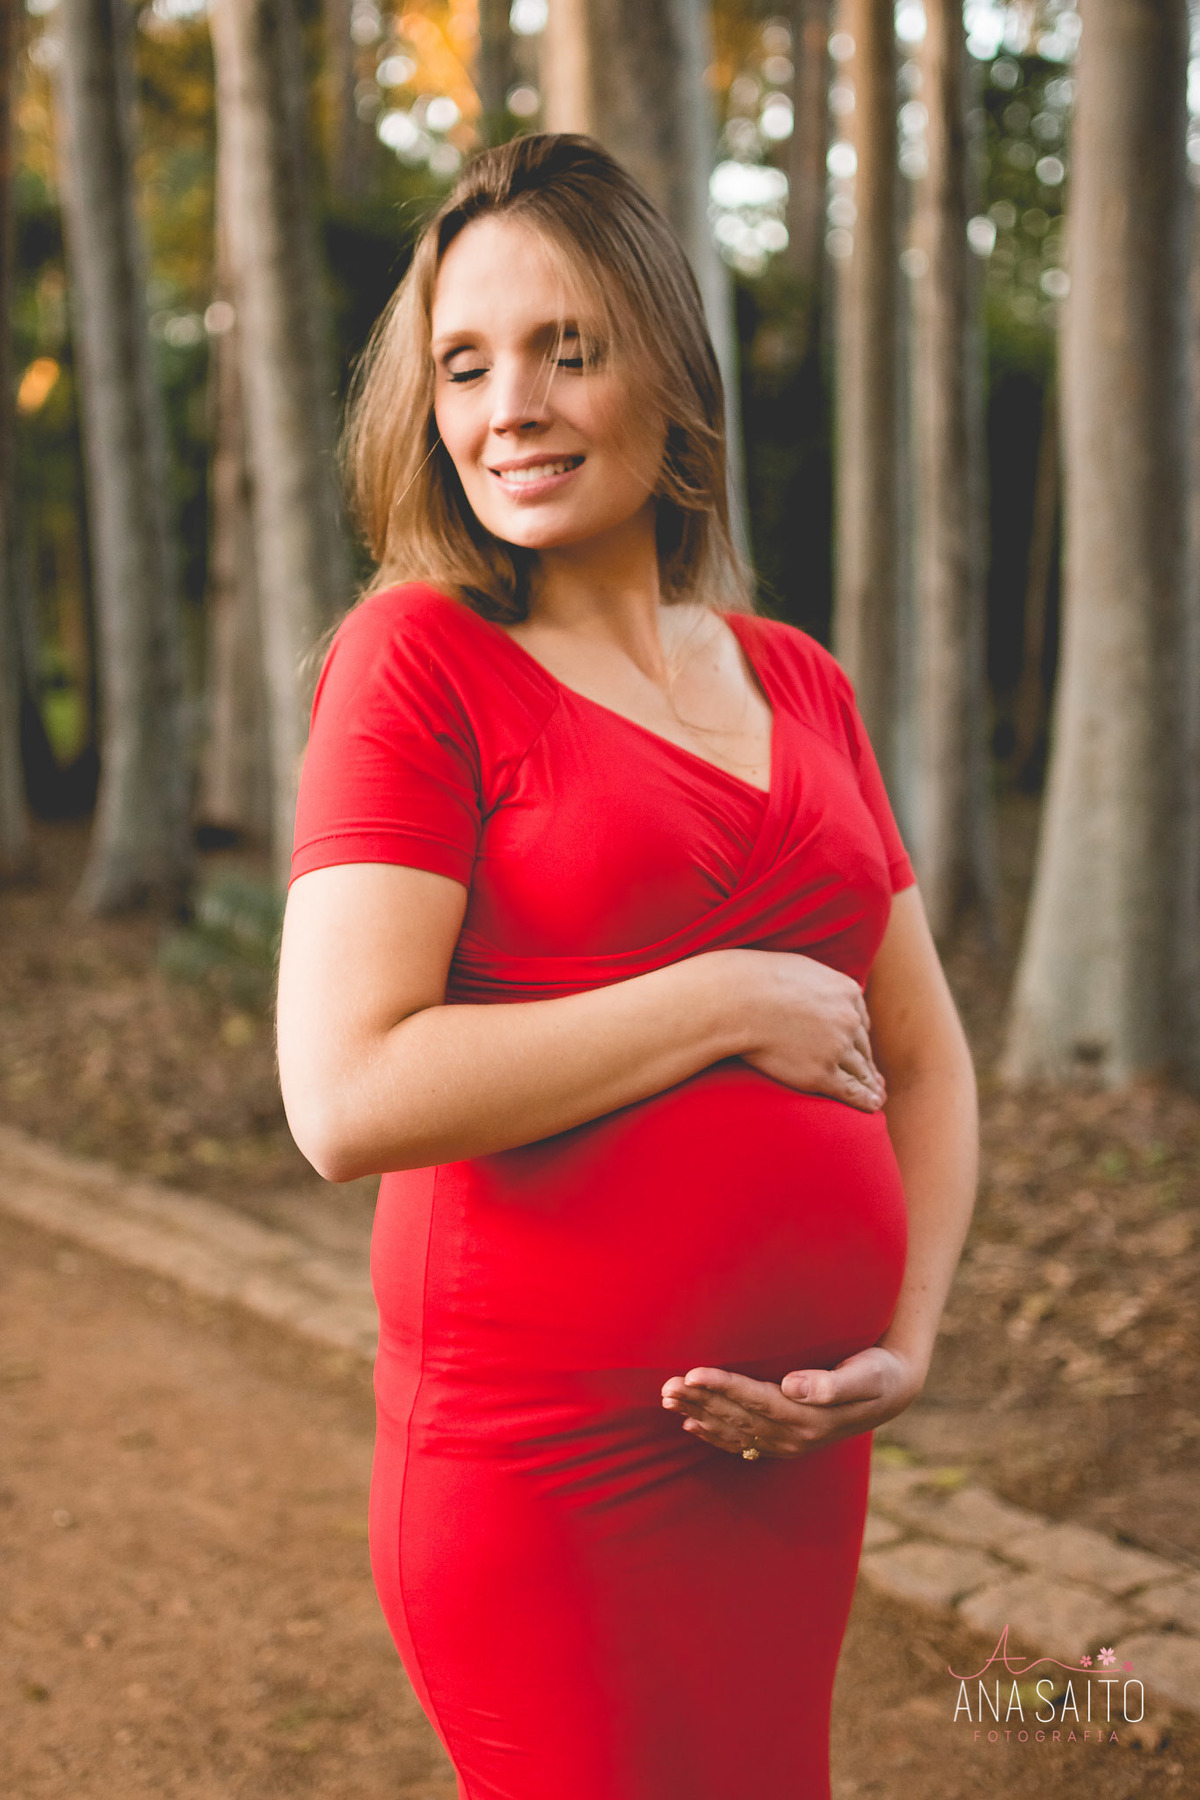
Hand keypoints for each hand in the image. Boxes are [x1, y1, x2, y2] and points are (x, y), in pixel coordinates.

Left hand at [660, 1346, 923, 1458]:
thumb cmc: (879, 1372)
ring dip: (699, 1416)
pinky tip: (692, 1427)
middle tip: (665, 1387)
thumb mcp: (867, 1374)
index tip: (692, 1373)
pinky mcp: (786, 1440)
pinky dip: (715, 1434)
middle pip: (737, 1417)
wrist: (894, 1392)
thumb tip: (794, 1386)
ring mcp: (788, 1442)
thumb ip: (834, 1383)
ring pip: (733, 1429)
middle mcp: (794, 1435)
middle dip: (700, 1402)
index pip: (755, 1400)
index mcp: (809, 1418)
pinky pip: (743, 1442)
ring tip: (667, 1401)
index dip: (722, 1387)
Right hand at [723, 948, 885, 1112]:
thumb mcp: (800, 968)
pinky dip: (864, 1101)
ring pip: (861, 1071)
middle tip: (875, 1079)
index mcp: (847, 991)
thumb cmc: (757, 981)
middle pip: (863, 1047)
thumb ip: (818, 981)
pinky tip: (872, 1106)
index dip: (858, 1037)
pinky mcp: (821, 1074)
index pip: (860, 1020)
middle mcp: (849, 1020)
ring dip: (870, 1085)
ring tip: (876, 1096)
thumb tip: (817, 987)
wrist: (738, 1000)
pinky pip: (851, 1091)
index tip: (858, 1050)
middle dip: (867, 1063)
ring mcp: (837, 1048)